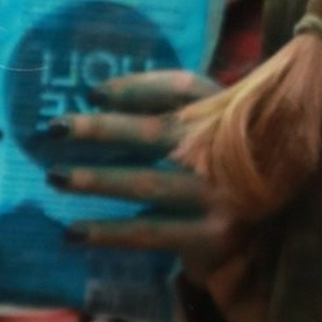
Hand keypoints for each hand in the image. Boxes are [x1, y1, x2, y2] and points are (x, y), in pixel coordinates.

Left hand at [45, 70, 246, 284]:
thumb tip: (101, 96)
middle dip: (103, 129)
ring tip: (56, 176)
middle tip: (56, 128)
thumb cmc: (222, 166)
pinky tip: (75, 232)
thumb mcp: (211, 126)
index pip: (182, 87)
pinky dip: (110, 231)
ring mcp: (218, 193)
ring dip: (98, 180)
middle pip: (157, 131)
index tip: (93, 93)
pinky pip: (150, 232)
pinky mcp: (211, 234)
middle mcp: (222, 149)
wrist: (266, 228)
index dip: (138, 87)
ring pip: (148, 183)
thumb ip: (171, 104)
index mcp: (223, 114)